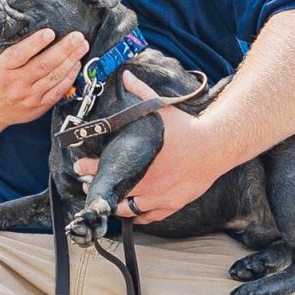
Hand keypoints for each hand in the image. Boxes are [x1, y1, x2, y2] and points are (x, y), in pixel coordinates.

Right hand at [0, 0, 85, 126]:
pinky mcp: (37, 106)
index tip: (50, 32)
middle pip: (43, 66)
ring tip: (82, 46)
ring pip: (53, 78)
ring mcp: (27, 97)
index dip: (35, 44)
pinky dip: (69, 78)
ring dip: (71, 62)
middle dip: (63, 50)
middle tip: (78, 36)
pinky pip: (57, 92)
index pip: (19, 55)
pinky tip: (76, 64)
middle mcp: (14, 84)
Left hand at [79, 105, 226, 221]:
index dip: (89, 167)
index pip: (106, 166)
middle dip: (98, 188)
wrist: (215, 147)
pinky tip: (131, 211)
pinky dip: (137, 216)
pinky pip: (148, 217)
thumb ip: (142, 93)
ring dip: (115, 205)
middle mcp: (146, 180)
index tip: (79, 166)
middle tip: (89, 185)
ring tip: (108, 199)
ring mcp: (158, 195)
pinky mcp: (171, 204)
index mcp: (140, 159)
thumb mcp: (162, 109)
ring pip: (128, 209)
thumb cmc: (188, 130)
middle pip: (113, 190)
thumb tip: (127, 76)